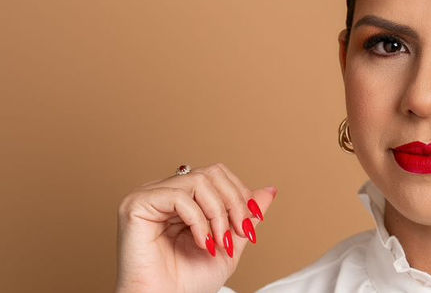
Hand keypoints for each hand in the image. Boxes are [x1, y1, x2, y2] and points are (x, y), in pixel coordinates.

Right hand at [116, 163, 276, 292]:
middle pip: (211, 173)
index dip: (240, 194)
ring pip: (199, 181)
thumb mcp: (229, 242)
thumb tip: (270, 189)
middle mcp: (164, 192)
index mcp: (182, 197)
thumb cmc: (189, 282)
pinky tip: (201, 243)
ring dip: (218, 214)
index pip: (217, 175)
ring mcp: (148, 196)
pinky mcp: (135, 205)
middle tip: (239, 232)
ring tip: (218, 242)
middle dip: (234, 203)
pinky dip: (198, 220)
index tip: (251, 223)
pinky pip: (178, 197)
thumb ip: (246, 214)